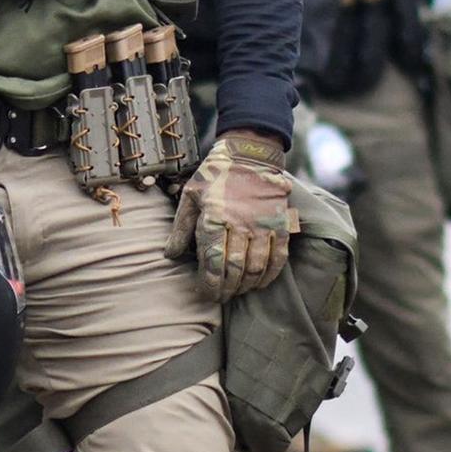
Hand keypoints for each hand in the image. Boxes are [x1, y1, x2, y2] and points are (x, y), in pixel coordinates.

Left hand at [164, 129, 294, 299]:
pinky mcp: (280, 223)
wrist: (248, 153)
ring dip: (245, 285)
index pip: (213, 263)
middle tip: (218, 297)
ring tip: (236, 291)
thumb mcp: (190, 196)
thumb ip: (181, 228)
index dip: (209, 284)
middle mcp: (240, 223)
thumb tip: (170, 255)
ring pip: (256, 268)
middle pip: (234, 270)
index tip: (204, 293)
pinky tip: (259, 283)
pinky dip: (269, 275)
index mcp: (214, 217)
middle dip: (225, 289)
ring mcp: (262, 224)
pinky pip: (278, 258)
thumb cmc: (215, 175)